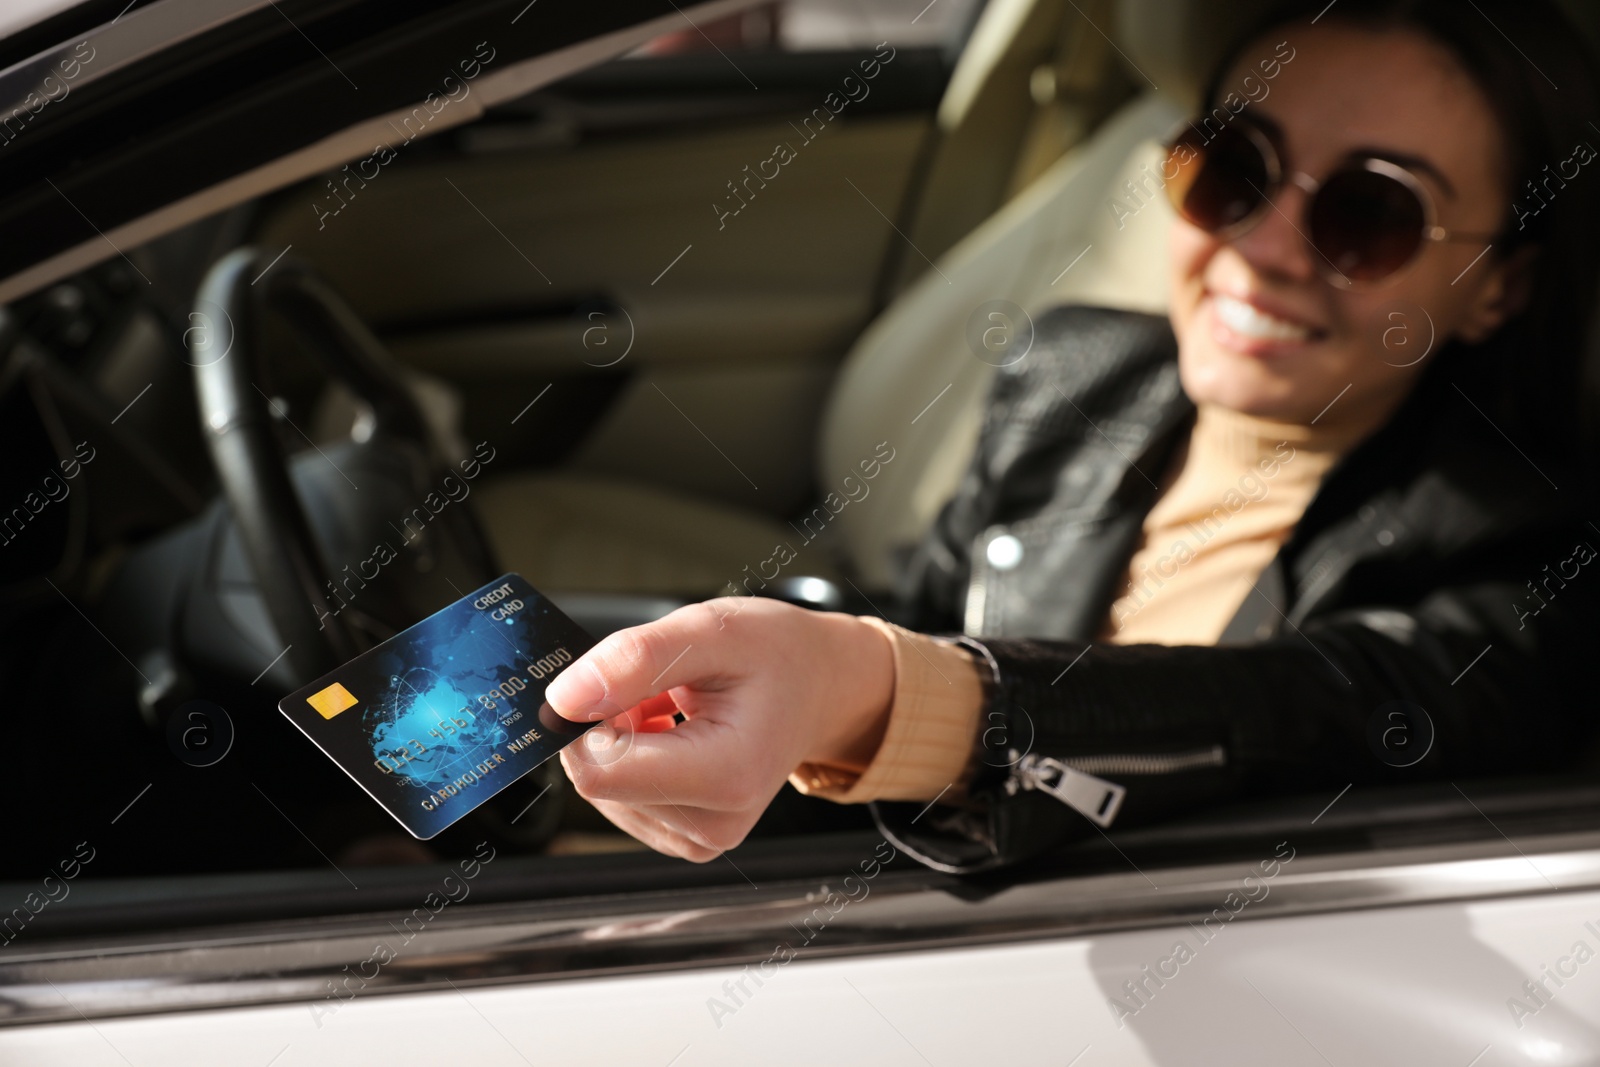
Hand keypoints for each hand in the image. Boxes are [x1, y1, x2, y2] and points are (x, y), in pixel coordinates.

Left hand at [548, 597, 893, 860]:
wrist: (820, 686)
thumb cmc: (779, 655)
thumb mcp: (712, 629)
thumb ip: (637, 659)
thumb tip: (565, 698)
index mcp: (726, 775)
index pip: (601, 770)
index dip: (588, 718)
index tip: (618, 678)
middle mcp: (714, 823)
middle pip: (599, 779)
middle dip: (609, 722)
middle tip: (659, 686)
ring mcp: (701, 837)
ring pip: (604, 787)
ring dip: (623, 736)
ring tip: (673, 706)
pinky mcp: (686, 836)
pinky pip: (621, 797)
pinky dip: (634, 755)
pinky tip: (671, 730)